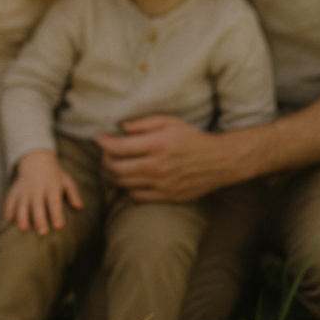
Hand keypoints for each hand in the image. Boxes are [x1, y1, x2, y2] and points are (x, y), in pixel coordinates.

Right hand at [2, 149, 83, 234]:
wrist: (36, 160)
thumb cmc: (54, 175)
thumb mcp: (66, 181)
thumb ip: (73, 194)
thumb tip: (79, 207)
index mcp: (51, 186)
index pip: (54, 202)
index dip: (56, 214)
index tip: (58, 226)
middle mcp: (37, 189)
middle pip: (38, 205)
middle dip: (39, 219)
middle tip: (42, 233)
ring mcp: (24, 190)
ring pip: (22, 204)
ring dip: (22, 217)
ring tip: (24, 229)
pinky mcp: (15, 191)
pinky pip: (10, 200)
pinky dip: (8, 210)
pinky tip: (8, 220)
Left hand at [95, 116, 235, 201]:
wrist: (220, 161)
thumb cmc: (193, 138)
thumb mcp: (170, 122)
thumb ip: (143, 123)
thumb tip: (121, 128)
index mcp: (157, 144)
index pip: (118, 147)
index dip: (103, 142)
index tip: (99, 138)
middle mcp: (158, 166)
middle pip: (116, 168)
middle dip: (105, 160)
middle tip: (105, 153)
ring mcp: (163, 184)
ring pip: (123, 183)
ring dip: (112, 175)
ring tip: (112, 166)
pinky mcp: (168, 196)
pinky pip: (136, 196)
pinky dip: (127, 188)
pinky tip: (128, 178)